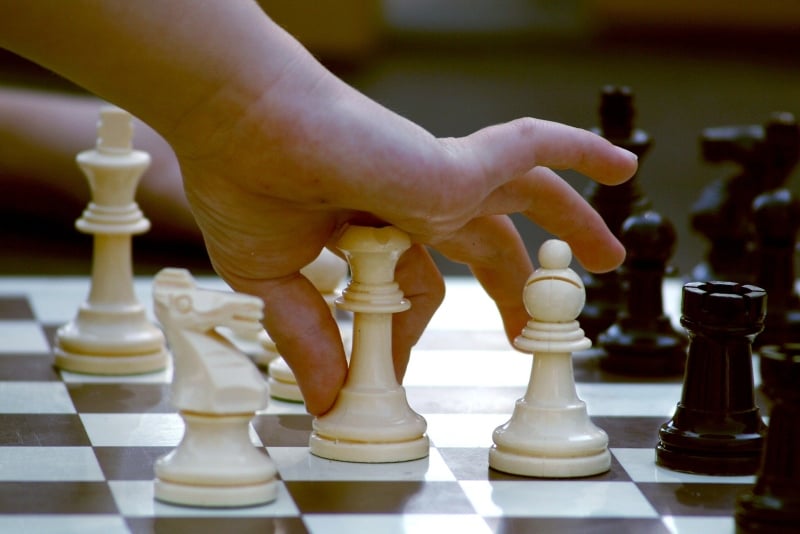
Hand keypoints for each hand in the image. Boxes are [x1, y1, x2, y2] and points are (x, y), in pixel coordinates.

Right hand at [173, 61, 636, 414]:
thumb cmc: (244, 183)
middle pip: (484, 244)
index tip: (392, 375)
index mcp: (372, 225)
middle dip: (513, 287)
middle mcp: (412, 200)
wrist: (236, 121)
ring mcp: (437, 180)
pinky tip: (619, 167)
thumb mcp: (275, 280)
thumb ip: (310, 335)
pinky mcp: (452, 164)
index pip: (412, 287)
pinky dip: (576, 151)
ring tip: (607, 256)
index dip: (405, 335)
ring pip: (524, 196)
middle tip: (529, 329)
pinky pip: (530, 150)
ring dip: (570, 221)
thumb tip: (324, 399)